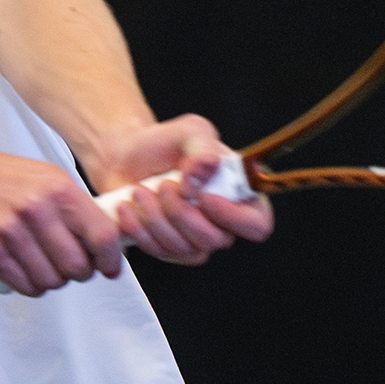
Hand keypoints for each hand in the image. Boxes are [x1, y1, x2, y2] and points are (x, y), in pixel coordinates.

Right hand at [0, 147, 126, 296]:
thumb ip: (80, 210)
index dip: (110, 259)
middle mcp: (35, 210)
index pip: (101, 235)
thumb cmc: (10, 182)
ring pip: (51, 281)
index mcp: (58, 190)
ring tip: (45, 264)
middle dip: (79, 272)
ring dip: (53, 280)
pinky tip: (27, 268)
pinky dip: (31, 284)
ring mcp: (10, 233)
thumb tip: (110, 246)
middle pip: (77, 266)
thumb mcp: (51, 180)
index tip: (109, 268)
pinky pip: (25, 286)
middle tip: (72, 265)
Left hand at [86, 115, 274, 264]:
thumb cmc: (164, 143)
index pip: (257, 224)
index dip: (233, 217)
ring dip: (156, 218)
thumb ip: (203, 147)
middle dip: (181, 212)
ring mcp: (197, 239)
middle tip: (163, 186)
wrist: (127, 156)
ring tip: (141, 190)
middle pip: (215, 240)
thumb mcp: (189, 131)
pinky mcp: (170, 248)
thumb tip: (205, 172)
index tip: (204, 196)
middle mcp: (222, 220)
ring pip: (184, 248)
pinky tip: (130, 207)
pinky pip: (161, 252)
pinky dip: (140, 229)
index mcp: (238, 192)